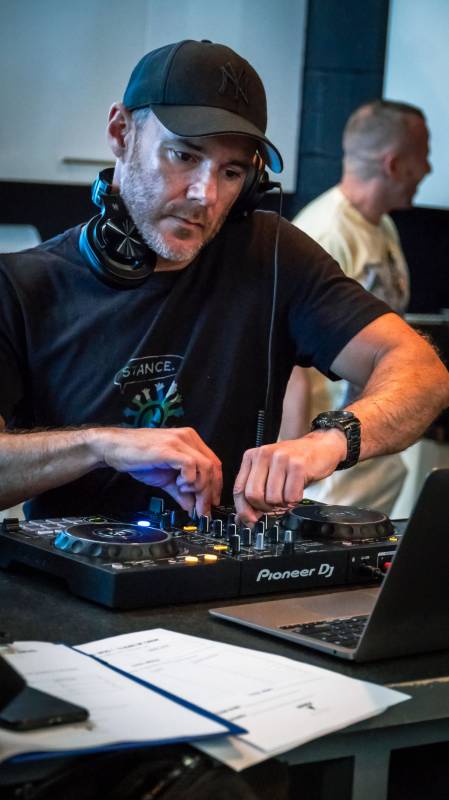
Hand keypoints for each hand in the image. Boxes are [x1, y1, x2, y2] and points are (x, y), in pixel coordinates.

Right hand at [96, 427, 221, 515]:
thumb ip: (180, 491)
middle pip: (213, 467)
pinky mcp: (168, 449)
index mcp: (190, 441)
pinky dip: (189, 480)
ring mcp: (179, 441)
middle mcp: (188, 438)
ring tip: (186, 494)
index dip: (216, 485)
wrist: (114, 448)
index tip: (212, 503)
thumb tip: (192, 507)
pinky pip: (190, 465)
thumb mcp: (165, 478)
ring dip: (200, 488)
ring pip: (205, 467)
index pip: (214, 463)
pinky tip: (179, 485)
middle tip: (202, 510)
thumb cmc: (137, 458)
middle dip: (209, 493)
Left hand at [233, 430, 346, 523]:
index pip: (239, 489)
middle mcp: (263, 455)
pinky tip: (296, 491)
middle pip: (253, 495)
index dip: (244, 510)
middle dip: (264, 508)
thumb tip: (244, 518)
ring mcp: (280, 458)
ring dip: (282, 504)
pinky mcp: (297, 465)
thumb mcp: (270, 473)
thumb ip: (256, 492)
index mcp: (252, 456)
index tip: (250, 521)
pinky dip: (294, 500)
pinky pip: (290, 496)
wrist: (320, 447)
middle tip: (274, 507)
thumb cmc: (293, 461)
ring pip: (272, 498)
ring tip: (287, 495)